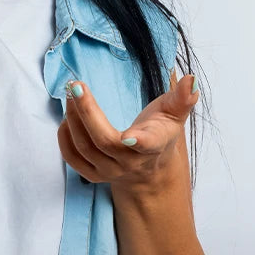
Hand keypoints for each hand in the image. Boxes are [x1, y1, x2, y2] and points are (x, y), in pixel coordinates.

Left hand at [56, 69, 198, 193]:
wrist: (149, 170)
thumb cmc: (160, 133)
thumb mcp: (174, 115)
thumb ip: (182, 98)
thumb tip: (190, 79)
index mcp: (154, 145)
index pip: (149, 145)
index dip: (140, 141)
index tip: (129, 136)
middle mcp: (131, 162)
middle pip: (104, 141)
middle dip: (87, 112)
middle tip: (75, 86)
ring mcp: (110, 171)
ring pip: (85, 148)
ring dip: (73, 119)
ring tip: (70, 94)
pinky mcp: (94, 175)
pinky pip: (73, 159)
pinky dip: (64, 138)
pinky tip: (66, 117)